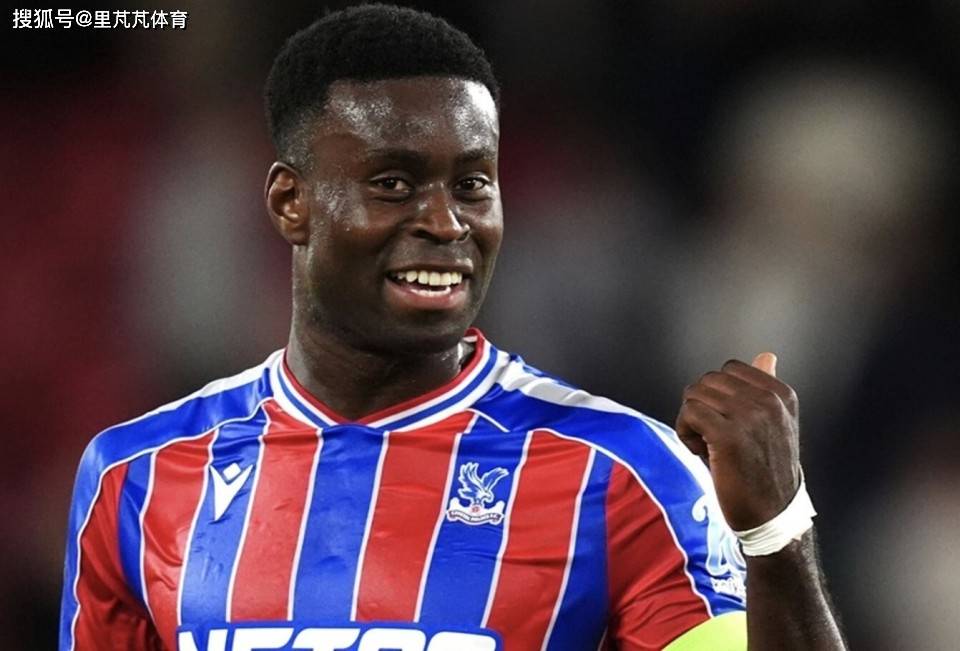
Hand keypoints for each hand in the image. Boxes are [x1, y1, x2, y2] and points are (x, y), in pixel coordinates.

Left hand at [675, 353, 800, 530]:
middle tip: (713, 437)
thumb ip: (765, 388)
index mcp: (781, 394)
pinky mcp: (728, 435)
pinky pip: (689, 413)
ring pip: (694, 395)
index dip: (717, 395)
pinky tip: (701, 452)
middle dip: (701, 406)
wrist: (771, 515)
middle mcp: (769, 400)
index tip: (728, 423)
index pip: (729, 370)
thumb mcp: (773, 424)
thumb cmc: (764, 469)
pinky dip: (685, 432)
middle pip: (707, 381)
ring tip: (708, 446)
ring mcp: (750, 416)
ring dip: (692, 421)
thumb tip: (766, 356)